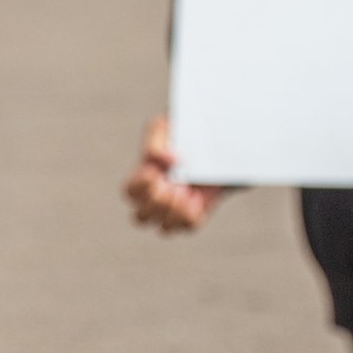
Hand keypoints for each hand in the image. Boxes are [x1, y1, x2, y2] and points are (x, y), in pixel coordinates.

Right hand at [124, 115, 224, 234]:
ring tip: (186, 192)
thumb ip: (156, 142)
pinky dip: (191, 215)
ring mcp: (177, 207)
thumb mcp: (166, 125)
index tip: (156, 172)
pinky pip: (189, 226)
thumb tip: (167, 161)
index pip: (131, 192)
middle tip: (173, 184)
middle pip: (140, 217)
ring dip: (173, 212)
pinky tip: (198, 198)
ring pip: (164, 228)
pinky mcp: (198, 211)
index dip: (141, 186)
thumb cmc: (185, 129)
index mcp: (145, 176)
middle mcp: (157, 196)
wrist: (221, 136)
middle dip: (156, 201)